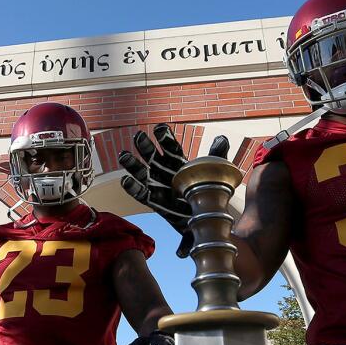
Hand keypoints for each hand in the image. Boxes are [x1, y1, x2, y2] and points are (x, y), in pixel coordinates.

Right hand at [118, 124, 229, 256]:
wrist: (205, 217)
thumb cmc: (208, 192)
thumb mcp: (215, 173)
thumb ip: (217, 156)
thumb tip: (222, 139)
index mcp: (178, 161)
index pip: (170, 147)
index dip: (164, 137)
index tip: (160, 128)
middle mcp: (164, 171)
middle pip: (152, 156)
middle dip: (145, 147)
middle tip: (138, 136)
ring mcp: (157, 186)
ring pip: (142, 173)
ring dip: (132, 165)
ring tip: (123, 155)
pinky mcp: (154, 202)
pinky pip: (141, 195)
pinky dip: (132, 188)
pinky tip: (125, 180)